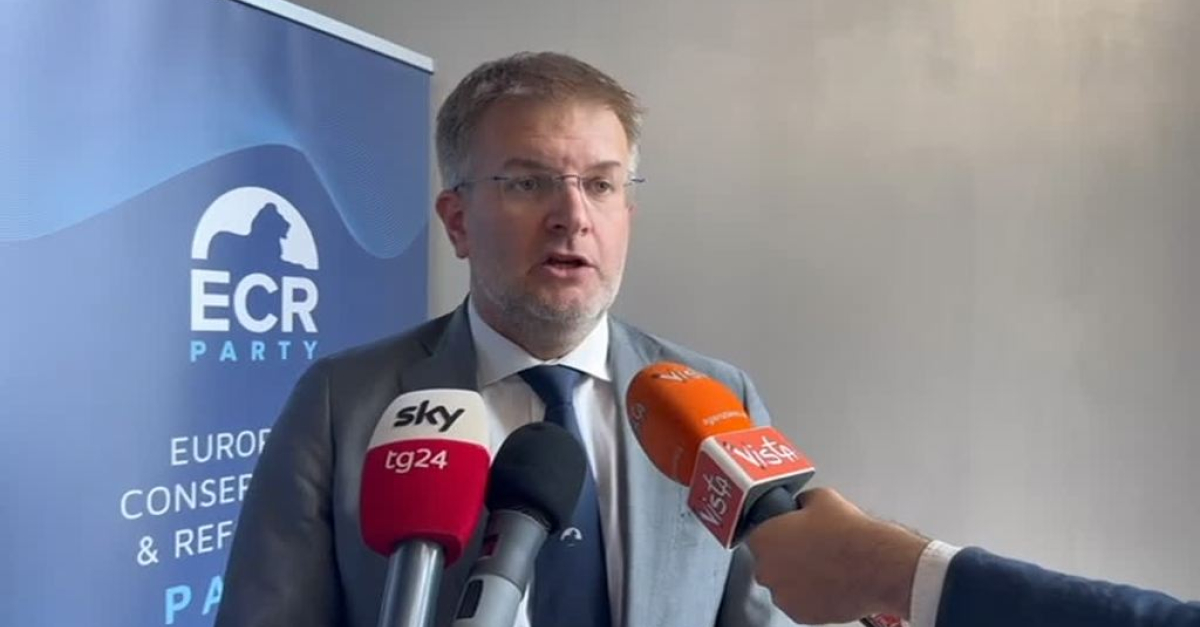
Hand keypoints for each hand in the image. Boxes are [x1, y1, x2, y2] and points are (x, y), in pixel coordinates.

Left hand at [744, 488, 928, 623]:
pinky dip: (810, 596)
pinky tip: (829, 582)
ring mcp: (783, 596)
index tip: (787, 533)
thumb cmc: (850, 533)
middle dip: (785, 556)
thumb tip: (801, 506)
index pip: (757, 534)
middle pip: (768, 562)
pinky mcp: (801, 616)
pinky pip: (800, 603)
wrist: (877, 565)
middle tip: (809, 549)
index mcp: (764, 538)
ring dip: (796, 578)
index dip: (775, 532)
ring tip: (823, 566)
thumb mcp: (820, 497)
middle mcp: (766, 570)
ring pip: (784, 585)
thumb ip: (800, 503)